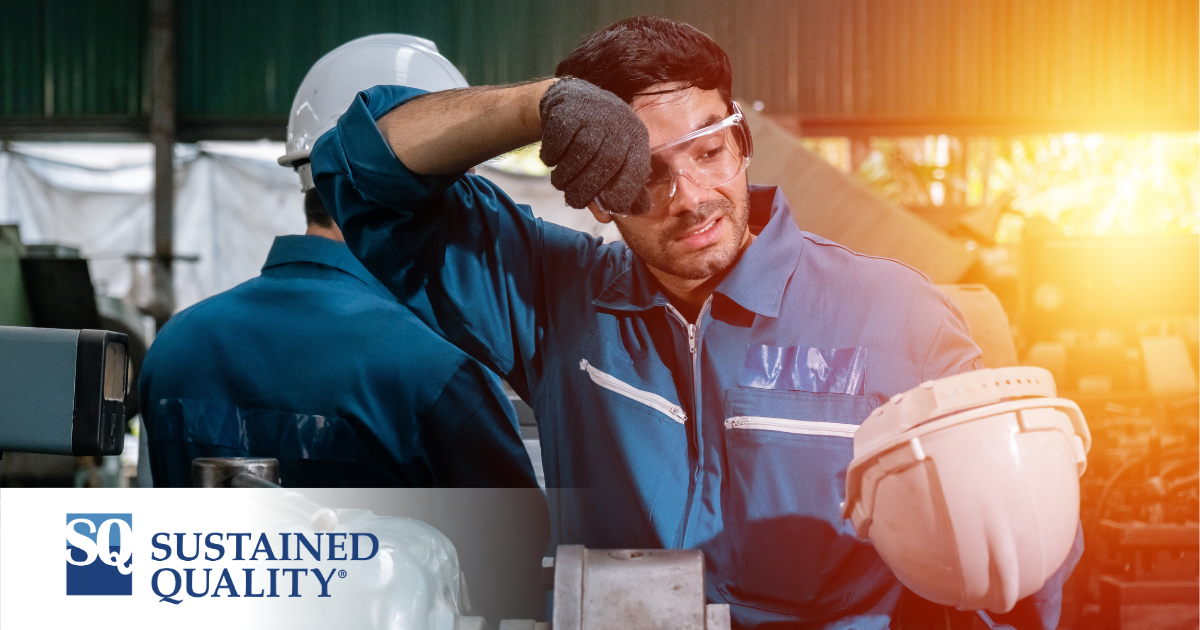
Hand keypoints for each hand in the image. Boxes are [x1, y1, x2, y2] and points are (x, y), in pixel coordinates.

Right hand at [539, 79, 650, 215]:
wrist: (572, 97)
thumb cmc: (597, 140)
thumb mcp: (614, 162)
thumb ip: (613, 190)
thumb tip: (607, 218)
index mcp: (637, 139)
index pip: (636, 172)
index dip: (623, 194)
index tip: (609, 206)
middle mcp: (619, 123)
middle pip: (605, 165)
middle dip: (586, 190)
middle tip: (573, 201)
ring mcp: (594, 113)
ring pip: (579, 155)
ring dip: (565, 176)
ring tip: (560, 182)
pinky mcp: (568, 110)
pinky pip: (558, 143)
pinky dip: (551, 158)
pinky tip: (552, 159)